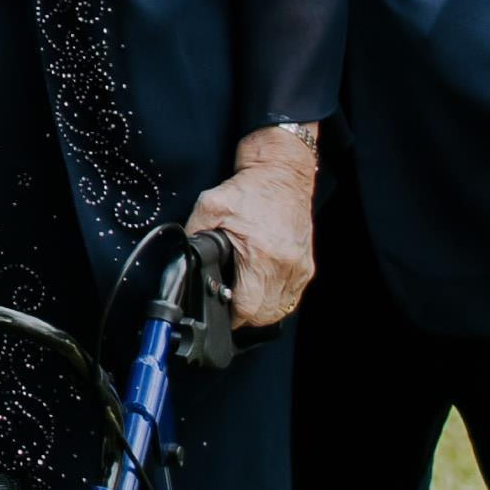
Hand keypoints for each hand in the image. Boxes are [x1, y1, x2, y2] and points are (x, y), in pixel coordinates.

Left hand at [187, 149, 315, 328]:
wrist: (282, 172)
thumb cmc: (249, 189)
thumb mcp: (210, 206)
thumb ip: (194, 235)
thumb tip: (182, 259)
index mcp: (261, 255)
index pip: (247, 308)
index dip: (230, 316)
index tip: (220, 311)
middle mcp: (285, 265)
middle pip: (265, 315)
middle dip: (244, 316)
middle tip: (229, 305)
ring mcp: (300, 267)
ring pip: (280, 309)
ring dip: (261, 310)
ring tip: (245, 298)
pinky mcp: (307, 264)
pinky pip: (291, 296)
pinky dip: (276, 298)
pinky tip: (261, 288)